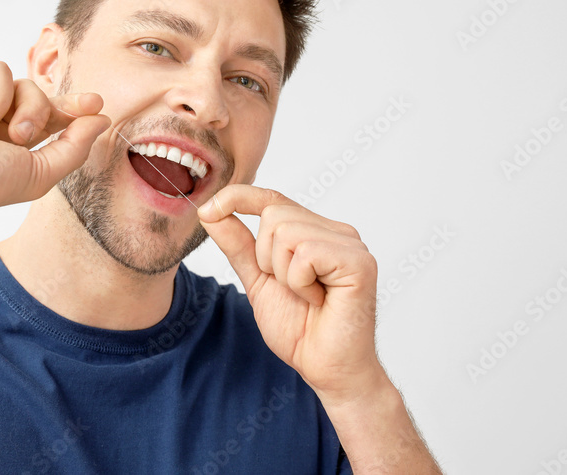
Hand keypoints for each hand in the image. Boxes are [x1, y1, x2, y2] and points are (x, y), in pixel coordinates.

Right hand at [0, 44, 110, 214]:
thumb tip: (101, 118)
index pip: (45, 110)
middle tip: (18, 136)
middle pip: (29, 87)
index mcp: (5, 133)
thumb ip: (74, 148)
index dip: (71, 104)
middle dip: (34, 110)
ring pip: (0, 69)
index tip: (96, 104)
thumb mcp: (37, 174)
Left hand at [197, 185, 384, 401]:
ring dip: (284, 274)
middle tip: (291, 289)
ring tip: (307, 296)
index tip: (207, 211)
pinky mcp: (359, 261)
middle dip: (266, 257)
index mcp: (313, 232)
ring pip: (286, 231)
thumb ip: (238, 245)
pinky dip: (300, 282)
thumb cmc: (299, 328)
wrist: (324, 368)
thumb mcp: (258, 279)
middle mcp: (335, 231)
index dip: (237, 197)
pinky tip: (319, 301)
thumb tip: (210, 212)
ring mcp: (350, 244)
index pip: (272, 198)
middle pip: (274, 213)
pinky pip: (306, 253)